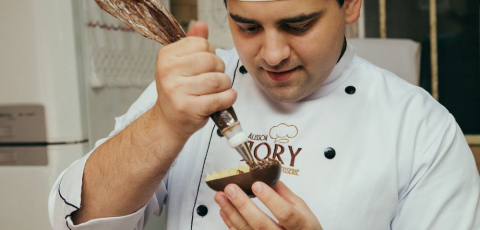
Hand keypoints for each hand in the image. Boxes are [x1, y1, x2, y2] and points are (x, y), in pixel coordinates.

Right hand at [152, 21, 236, 139]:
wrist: (169, 121)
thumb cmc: (179, 91)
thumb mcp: (181, 65)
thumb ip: (192, 44)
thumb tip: (201, 25)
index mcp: (166, 56)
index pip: (202, 44)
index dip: (210, 54)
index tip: (204, 67)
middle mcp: (168, 72)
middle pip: (212, 61)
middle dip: (220, 71)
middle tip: (213, 80)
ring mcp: (177, 91)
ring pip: (219, 80)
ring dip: (225, 86)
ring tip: (217, 91)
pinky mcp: (189, 108)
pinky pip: (220, 98)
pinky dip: (228, 99)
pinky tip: (224, 99)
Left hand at [214, 181, 322, 229]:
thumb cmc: (303, 226)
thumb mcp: (302, 209)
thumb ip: (285, 194)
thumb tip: (268, 177)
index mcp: (301, 225)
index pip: (286, 214)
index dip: (270, 200)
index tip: (256, 185)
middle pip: (261, 224)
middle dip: (243, 205)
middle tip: (231, 189)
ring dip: (231, 212)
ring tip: (221, 196)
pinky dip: (230, 222)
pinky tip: (224, 210)